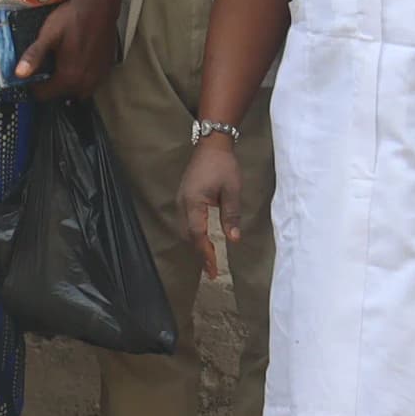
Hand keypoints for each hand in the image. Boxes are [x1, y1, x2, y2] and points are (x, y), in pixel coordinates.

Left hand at [11, 0, 119, 99]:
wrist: (98, 5)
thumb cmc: (72, 18)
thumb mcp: (48, 36)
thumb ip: (34, 56)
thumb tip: (19, 74)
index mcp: (69, 76)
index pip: (45, 95)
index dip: (34, 87)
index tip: (30, 77)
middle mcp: (86, 81)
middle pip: (62, 94)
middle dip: (52, 86)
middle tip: (45, 69)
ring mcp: (99, 76)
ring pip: (78, 91)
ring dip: (68, 84)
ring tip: (60, 67)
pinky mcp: (106, 68)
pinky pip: (91, 82)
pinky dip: (82, 78)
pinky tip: (76, 62)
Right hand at [176, 131, 242, 278]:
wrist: (211, 145)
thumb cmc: (223, 166)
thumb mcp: (232, 190)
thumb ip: (231, 215)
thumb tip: (233, 239)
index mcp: (193, 203)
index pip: (197, 235)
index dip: (205, 254)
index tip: (213, 270)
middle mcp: (182, 204)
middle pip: (188, 235)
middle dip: (200, 253)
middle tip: (213, 270)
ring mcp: (181, 200)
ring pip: (185, 229)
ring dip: (196, 244)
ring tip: (209, 258)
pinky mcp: (184, 198)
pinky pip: (186, 221)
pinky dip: (194, 234)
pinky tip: (203, 239)